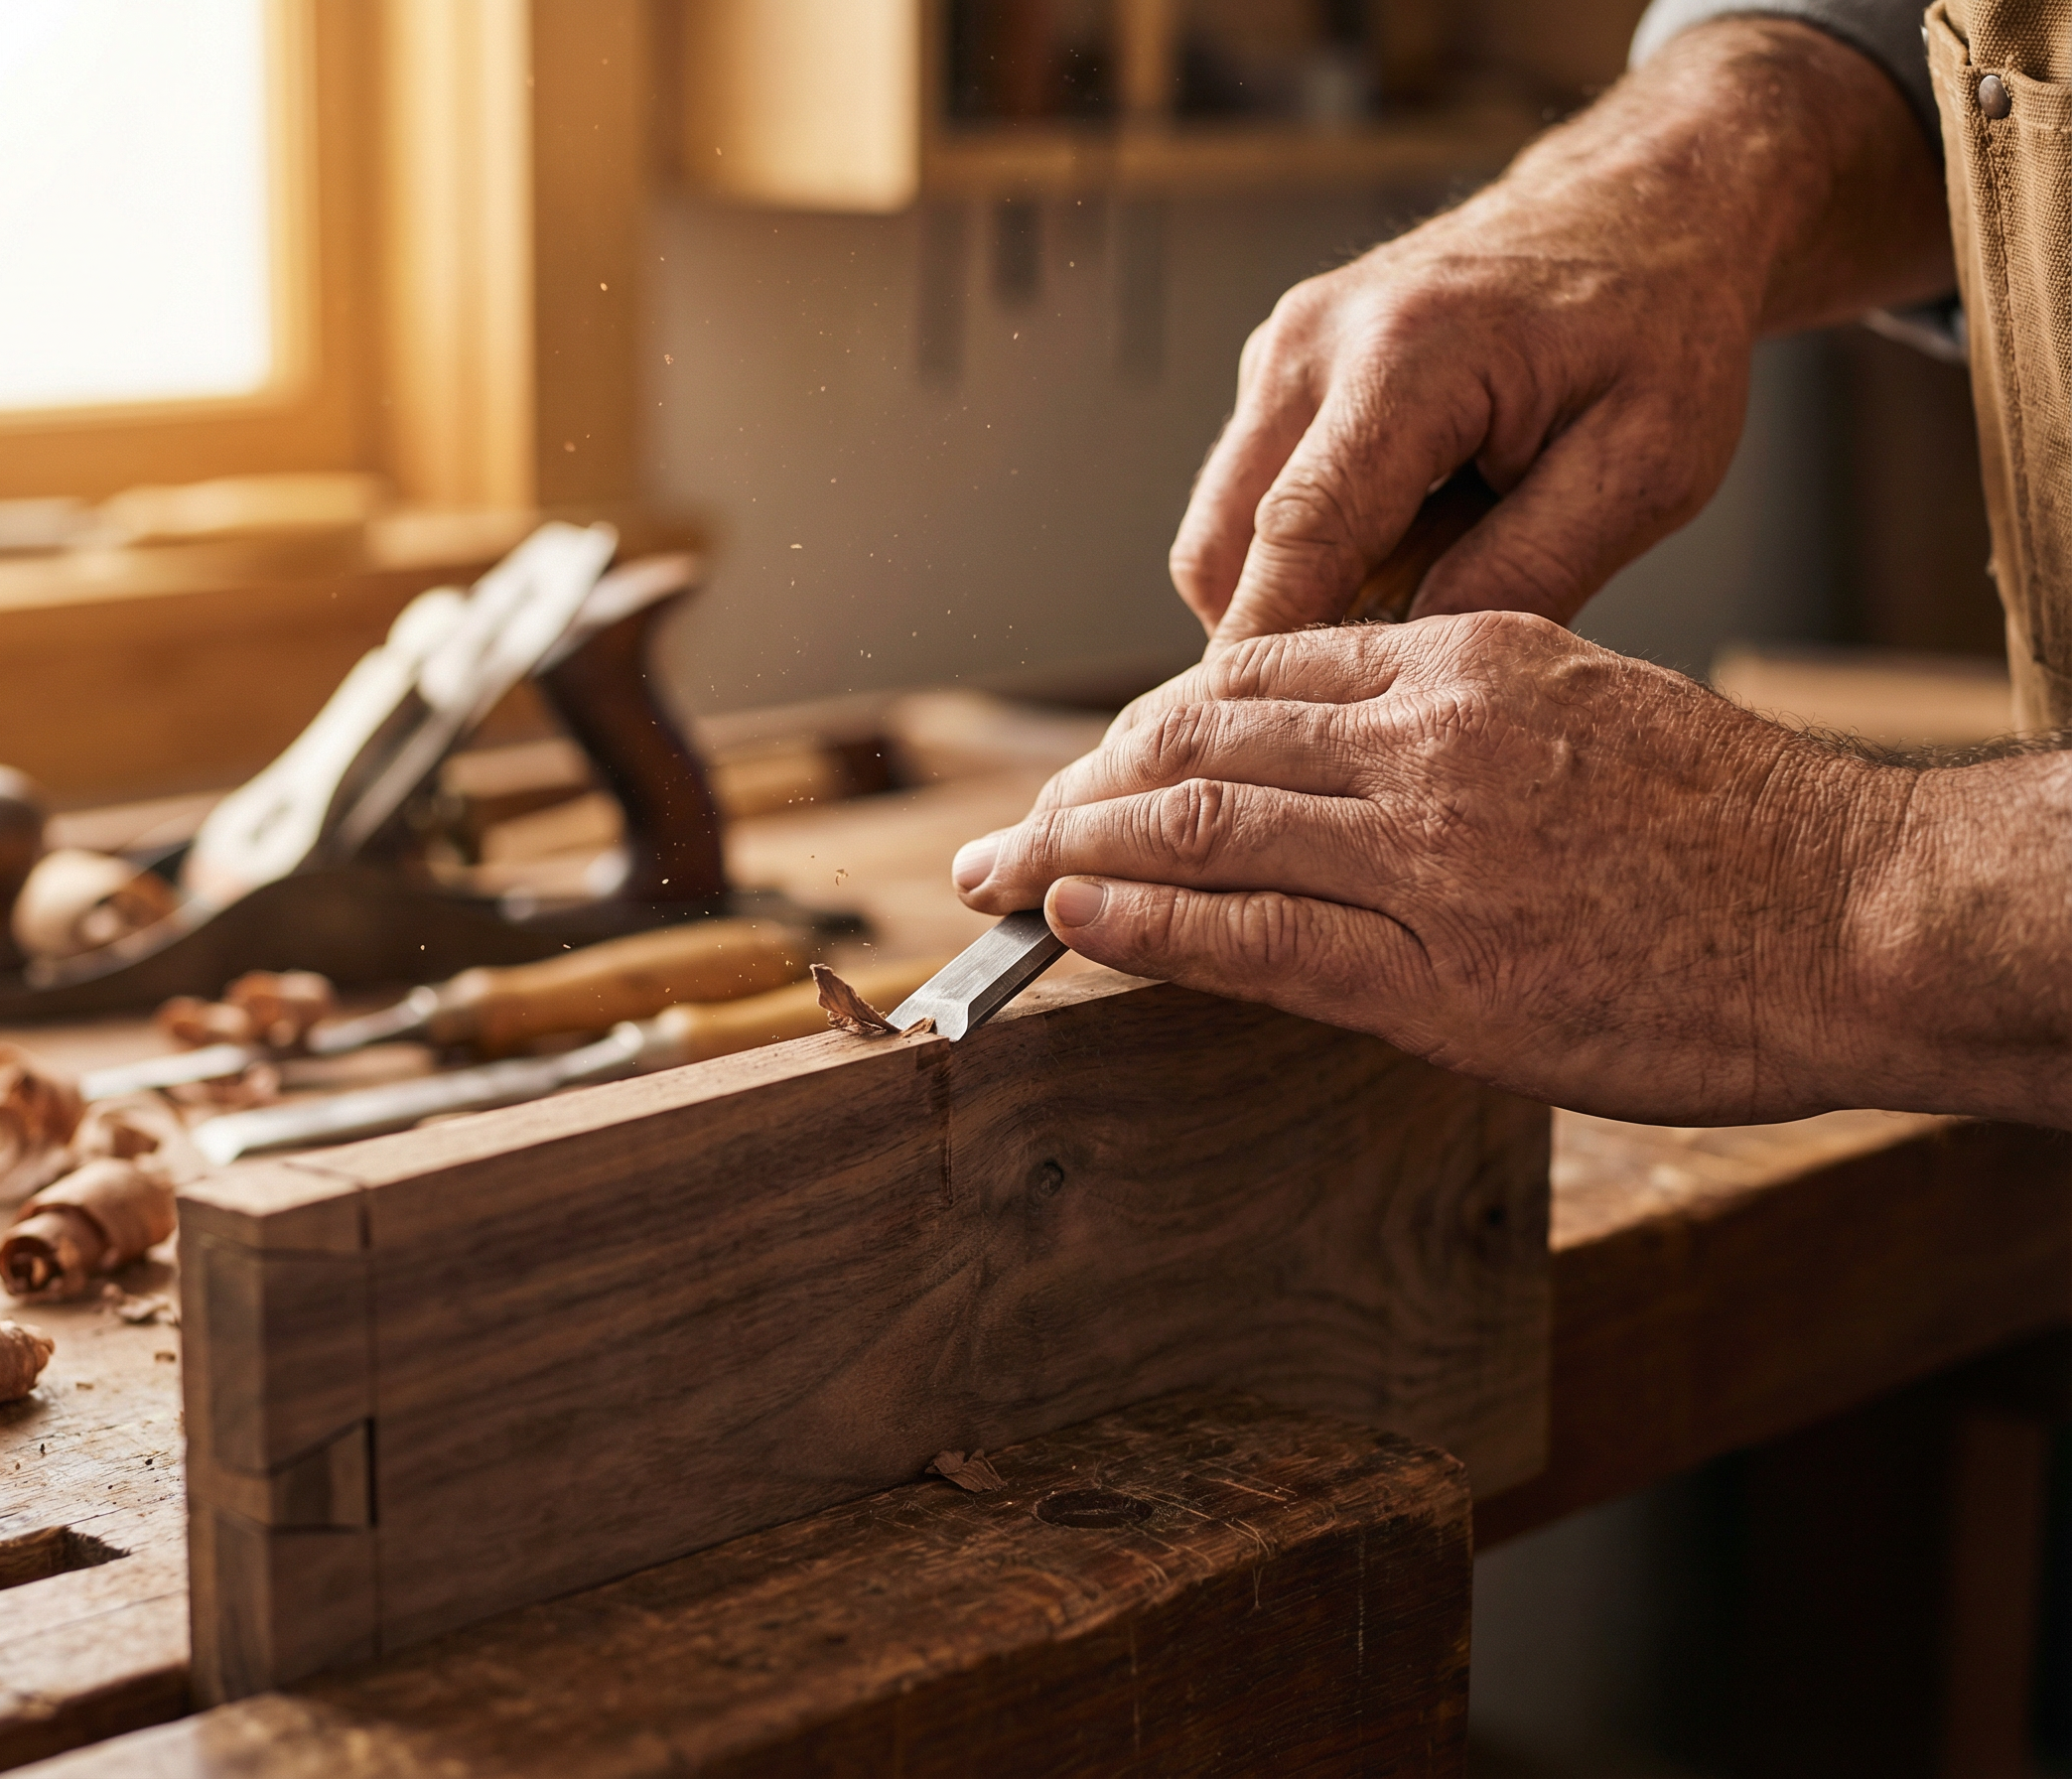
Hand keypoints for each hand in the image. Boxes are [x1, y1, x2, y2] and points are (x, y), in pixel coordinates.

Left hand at [952, 612, 1919, 1124]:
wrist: (1863, 914)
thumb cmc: (1741, 831)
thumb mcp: (1589, 712)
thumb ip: (1455, 726)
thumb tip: (1337, 767)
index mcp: (1467, 658)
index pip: (1253, 673)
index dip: (1145, 727)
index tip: (1093, 771)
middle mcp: (1428, 738)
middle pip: (1197, 737)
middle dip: (1081, 789)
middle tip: (1011, 832)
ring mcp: (1428, 853)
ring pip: (1200, 828)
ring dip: (1076, 854)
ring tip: (1001, 880)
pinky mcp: (1440, 972)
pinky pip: (1251, 936)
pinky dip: (1145, 926)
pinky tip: (1075, 924)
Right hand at [1173, 18, 1951, 644]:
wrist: (1643, 204)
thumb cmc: (1660, 327)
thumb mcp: (1647, 466)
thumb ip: (1530, 571)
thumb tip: (1410, 670)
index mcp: (1408, 356)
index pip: (1298, 537)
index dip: (1273, 655)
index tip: (1267, 748)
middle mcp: (1313, 341)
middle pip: (1222, 549)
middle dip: (1270, 642)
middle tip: (1362, 709)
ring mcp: (1281, 350)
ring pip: (1221, 533)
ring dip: (1289, 596)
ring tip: (1411, 597)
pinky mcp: (1277, 368)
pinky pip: (1248, 500)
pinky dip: (1302, 553)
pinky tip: (1400, 549)